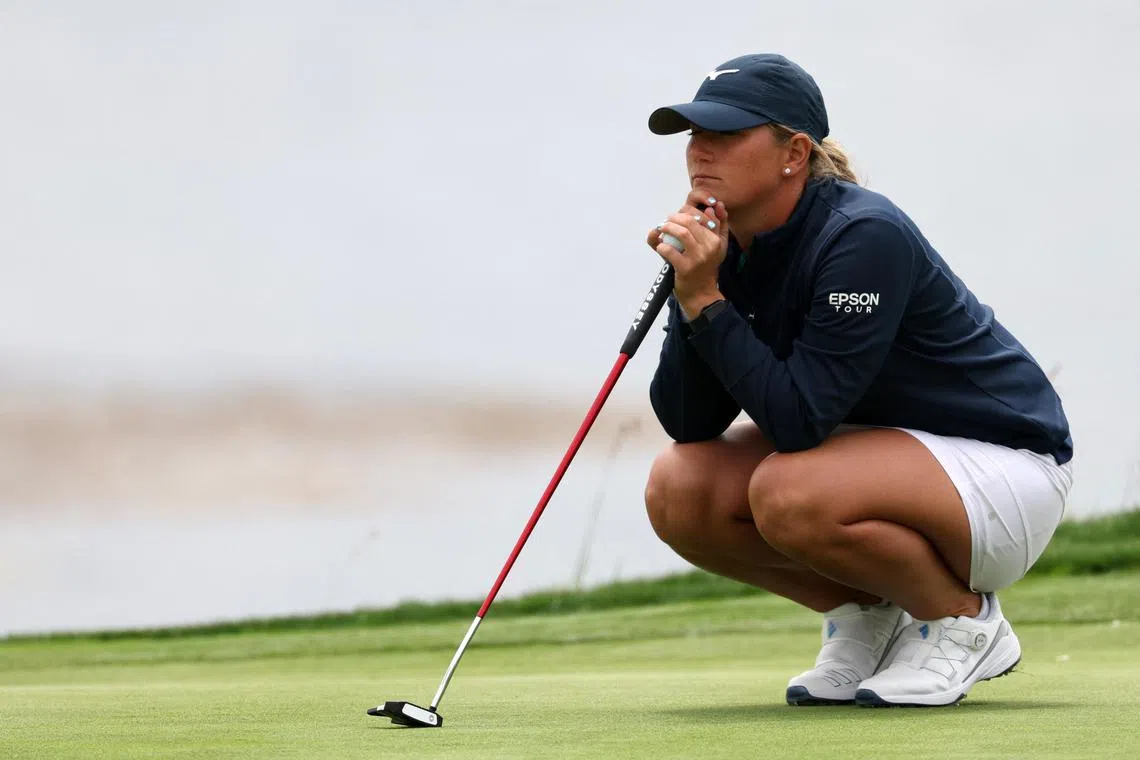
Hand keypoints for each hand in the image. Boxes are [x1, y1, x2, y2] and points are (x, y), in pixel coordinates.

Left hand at [645, 190, 729, 318]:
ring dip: (667, 228)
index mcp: (717, 239)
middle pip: (691, 221)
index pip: (704, 215)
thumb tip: (713, 206)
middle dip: (674, 217)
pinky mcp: (686, 268)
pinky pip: (670, 251)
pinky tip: (661, 247)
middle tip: (667, 221)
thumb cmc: (705, 268)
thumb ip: (719, 226)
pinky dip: (662, 246)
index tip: (678, 215)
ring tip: (661, 229)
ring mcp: (699, 258)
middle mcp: (710, 247)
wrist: (701, 294)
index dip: (688, 211)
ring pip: (682, 233)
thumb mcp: (717, 247)